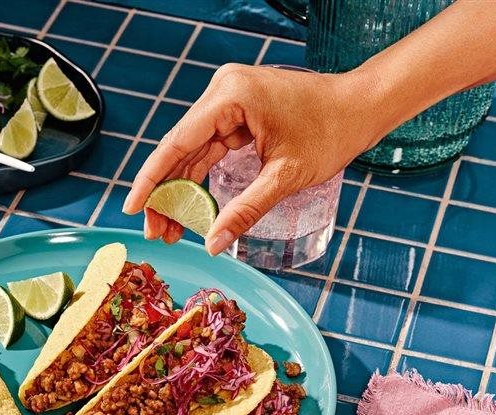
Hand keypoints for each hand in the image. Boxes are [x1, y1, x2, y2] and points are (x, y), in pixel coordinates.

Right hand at [123, 64, 392, 254]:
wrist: (362, 106)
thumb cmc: (332, 131)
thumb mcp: (285, 177)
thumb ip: (245, 210)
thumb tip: (212, 244)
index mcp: (230, 96)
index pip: (178, 142)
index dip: (152, 180)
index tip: (133, 209)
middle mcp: (223, 90)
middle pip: (181, 148)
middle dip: (167, 193)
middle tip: (156, 232)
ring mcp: (229, 97)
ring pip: (193, 150)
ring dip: (181, 187)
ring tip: (169, 227)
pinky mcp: (238, 109)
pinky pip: (211, 146)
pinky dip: (201, 175)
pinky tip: (190, 205)